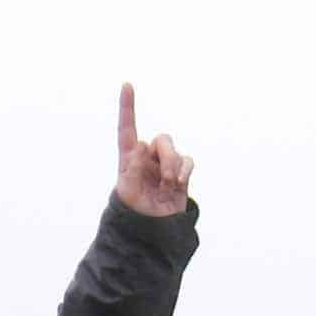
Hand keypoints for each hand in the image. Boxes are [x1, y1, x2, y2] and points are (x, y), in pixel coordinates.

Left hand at [114, 82, 193, 216]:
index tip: (127, 84)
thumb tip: (141, 144)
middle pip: (161, 140)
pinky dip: (185, 170)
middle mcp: (147, 158)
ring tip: (169, 184)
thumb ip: (133, 169)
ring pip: (175, 150)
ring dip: (174, 165)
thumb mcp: (127, 193)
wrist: (152, 230)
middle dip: (166, 155)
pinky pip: (187, 161)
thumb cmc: (134, 212)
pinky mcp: (179, 174)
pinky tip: (179, 184)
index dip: (127, 107)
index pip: (127, 129)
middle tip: (165, 178)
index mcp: (129, 159)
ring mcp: (164, 165)